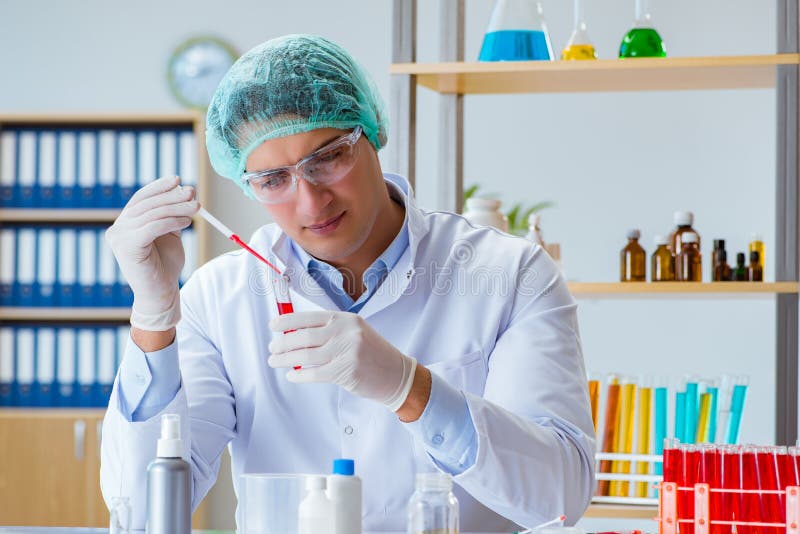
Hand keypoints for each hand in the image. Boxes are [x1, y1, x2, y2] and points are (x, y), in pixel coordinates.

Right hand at [105, 176, 198, 330]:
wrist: (161, 293)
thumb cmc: (165, 265)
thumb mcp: (170, 234)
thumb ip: (173, 214)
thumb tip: (185, 189)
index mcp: (126, 223)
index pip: (141, 198)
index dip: (159, 187)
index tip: (177, 179)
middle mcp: (118, 229)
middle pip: (147, 204)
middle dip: (172, 196)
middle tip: (192, 192)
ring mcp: (119, 237)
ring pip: (152, 214)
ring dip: (177, 208)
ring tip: (196, 207)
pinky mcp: (126, 247)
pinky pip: (152, 227)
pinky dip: (171, 221)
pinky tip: (186, 222)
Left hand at [268, 311, 416, 411]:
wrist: (397, 374)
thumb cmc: (372, 354)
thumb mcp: (355, 332)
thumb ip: (329, 330)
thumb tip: (294, 333)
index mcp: (346, 319)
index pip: (310, 316)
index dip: (287, 321)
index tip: (273, 325)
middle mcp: (346, 332)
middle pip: (304, 336)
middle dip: (283, 343)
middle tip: (272, 348)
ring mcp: (347, 352)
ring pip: (305, 355)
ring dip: (285, 359)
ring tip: (275, 361)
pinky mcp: (346, 372)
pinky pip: (314, 374)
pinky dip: (299, 375)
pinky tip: (292, 375)